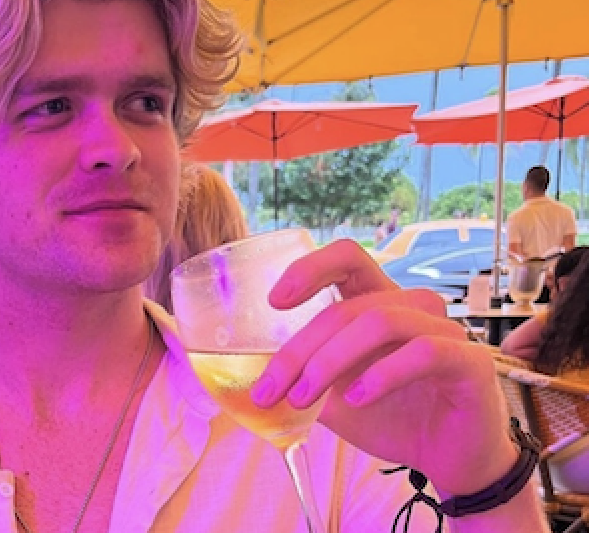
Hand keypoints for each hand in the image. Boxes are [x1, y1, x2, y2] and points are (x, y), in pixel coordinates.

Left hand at [253, 239, 516, 495]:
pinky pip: (422, 352)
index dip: (309, 268)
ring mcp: (445, 330)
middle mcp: (412, 308)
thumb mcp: (334, 399)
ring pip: (378, 322)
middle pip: (346, 307)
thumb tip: (253, 378)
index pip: (347, 259)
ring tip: (303, 398)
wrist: (451, 463)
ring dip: (330, 361)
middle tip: (270, 389)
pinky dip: (382, 374)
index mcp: (378, 304)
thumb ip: (303, 380)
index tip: (275, 302)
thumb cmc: (393, 419)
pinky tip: (356, 399)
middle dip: (299, 350)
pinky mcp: (469, 361)